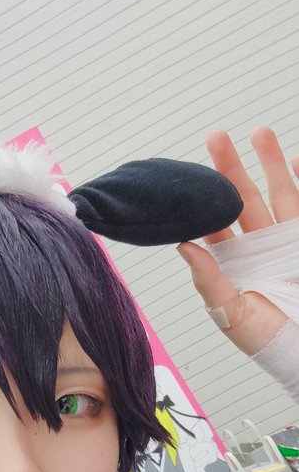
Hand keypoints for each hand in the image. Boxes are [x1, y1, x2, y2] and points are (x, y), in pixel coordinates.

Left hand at [176, 126, 298, 355]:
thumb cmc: (265, 340)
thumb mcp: (230, 313)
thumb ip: (209, 280)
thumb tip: (183, 247)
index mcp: (233, 262)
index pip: (215, 224)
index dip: (203, 199)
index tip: (192, 174)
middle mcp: (258, 246)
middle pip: (243, 198)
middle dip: (231, 168)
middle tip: (216, 137)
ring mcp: (286, 240)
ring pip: (277, 193)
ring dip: (269, 162)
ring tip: (260, 131)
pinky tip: (296, 158)